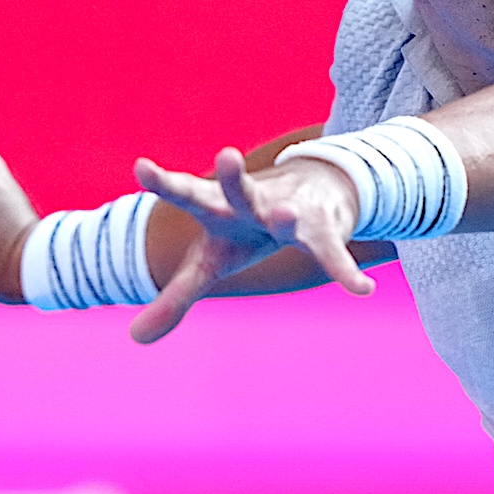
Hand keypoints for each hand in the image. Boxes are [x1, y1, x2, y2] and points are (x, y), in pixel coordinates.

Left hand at [130, 147, 373, 342]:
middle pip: (238, 192)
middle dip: (232, 178)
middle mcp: (251, 205)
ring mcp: (289, 215)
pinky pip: (333, 255)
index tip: (140, 167)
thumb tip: (134, 338)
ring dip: (284, 216)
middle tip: (225, 155)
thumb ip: (175, 296)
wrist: (312, 190)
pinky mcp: (322, 233)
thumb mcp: (210, 262)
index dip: (164, 182)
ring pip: (286, 215)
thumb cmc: (245, 229)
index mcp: (218, 208)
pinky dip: (345, 272)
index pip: (186, 193)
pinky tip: (360, 290)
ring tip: (285, 215)